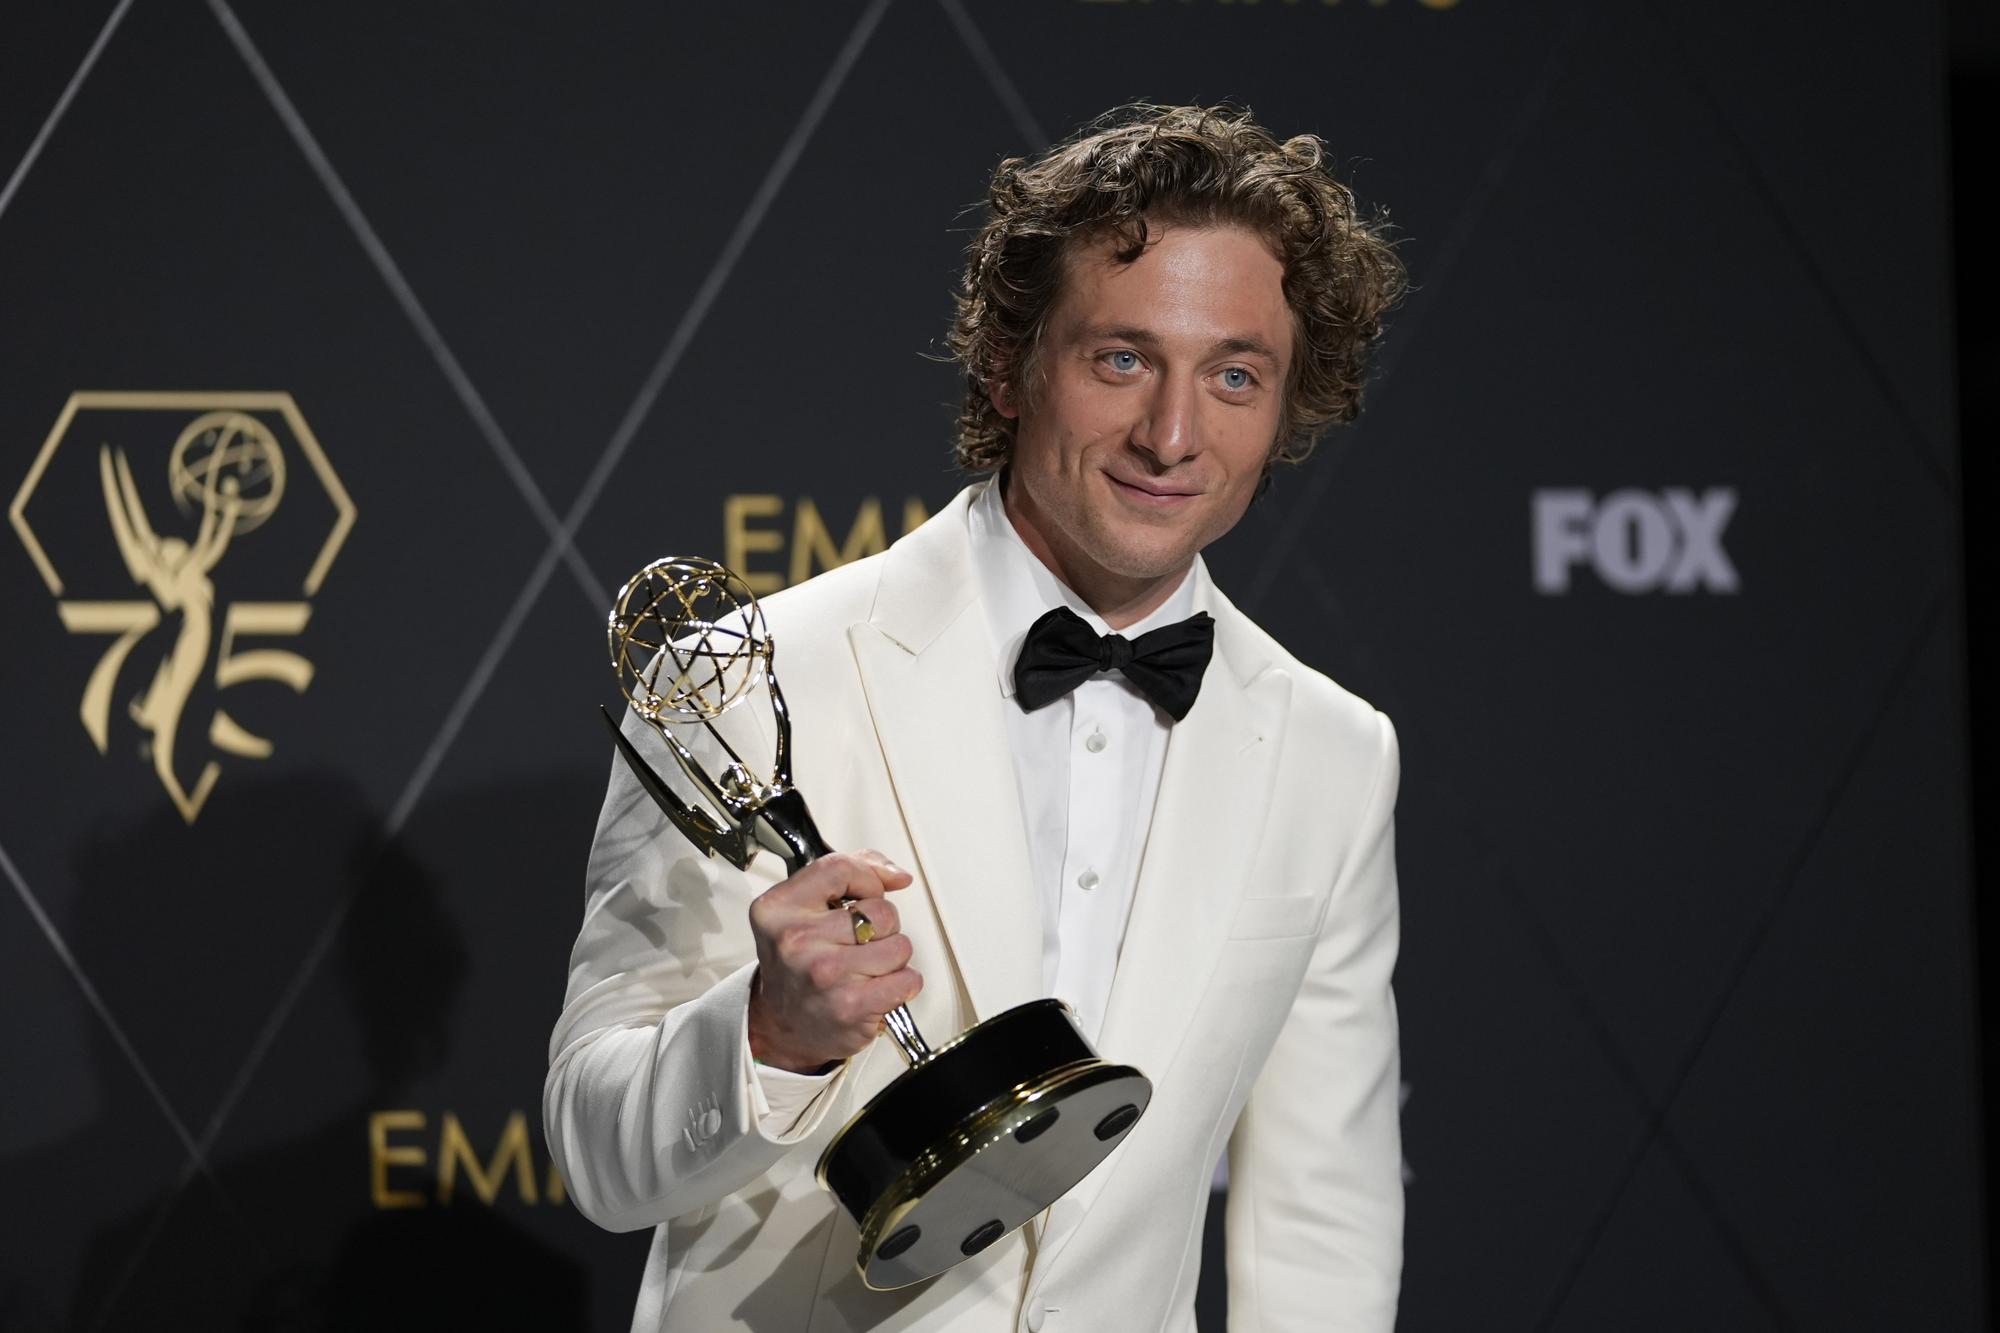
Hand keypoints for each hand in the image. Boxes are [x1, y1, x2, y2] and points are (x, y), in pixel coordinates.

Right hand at [745, 850, 921, 1073]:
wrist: (782, 1026)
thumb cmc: (797, 965)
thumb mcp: (801, 909)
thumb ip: (845, 874)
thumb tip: (895, 875)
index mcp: (779, 908)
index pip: (840, 868)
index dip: (868, 879)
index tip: (870, 893)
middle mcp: (797, 940)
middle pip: (881, 911)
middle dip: (882, 927)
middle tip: (859, 943)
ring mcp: (824, 974)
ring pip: (899, 946)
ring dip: (892, 958)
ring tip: (865, 968)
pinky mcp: (850, 1006)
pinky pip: (908, 979)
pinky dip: (902, 984)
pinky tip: (877, 988)